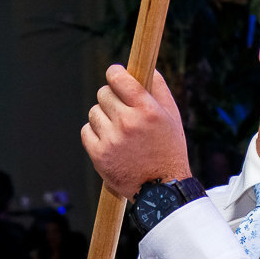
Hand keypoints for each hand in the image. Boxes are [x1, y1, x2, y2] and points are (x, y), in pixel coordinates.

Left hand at [81, 66, 190, 198]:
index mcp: (147, 110)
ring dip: (104, 116)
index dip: (115, 73)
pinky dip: (96, 133)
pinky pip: (87, 131)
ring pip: (94, 112)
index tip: (115, 74)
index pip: (120, 79)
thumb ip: (159, 89)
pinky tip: (111, 141)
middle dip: (112, 97)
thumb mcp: (172, 117)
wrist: (162, 189)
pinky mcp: (99, 155)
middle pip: (103, 93)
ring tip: (119, 130)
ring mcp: (111, 139)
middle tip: (122, 109)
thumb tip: (146, 68)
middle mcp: (128, 123)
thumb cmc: (169, 150)